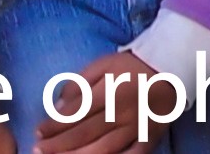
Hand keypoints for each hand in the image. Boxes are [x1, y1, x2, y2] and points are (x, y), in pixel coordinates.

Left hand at [35, 49, 156, 153]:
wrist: (171, 69)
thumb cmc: (132, 67)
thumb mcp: (103, 65)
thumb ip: (80, 84)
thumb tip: (59, 106)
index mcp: (110, 92)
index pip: (76, 113)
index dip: (54, 124)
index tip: (37, 132)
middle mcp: (122, 112)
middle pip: (86, 133)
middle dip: (59, 144)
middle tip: (39, 150)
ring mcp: (137, 128)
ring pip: (105, 148)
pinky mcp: (150, 137)